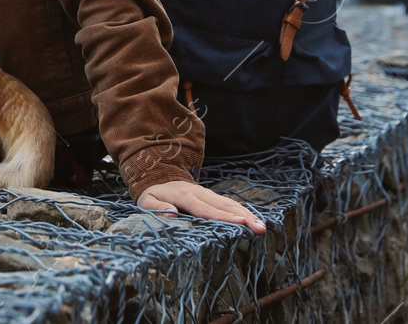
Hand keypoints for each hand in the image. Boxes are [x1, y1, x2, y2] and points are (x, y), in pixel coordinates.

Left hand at [137, 180, 265, 233]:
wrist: (158, 178)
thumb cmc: (152, 195)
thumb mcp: (146, 201)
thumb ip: (156, 208)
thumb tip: (170, 213)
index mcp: (184, 195)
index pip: (205, 209)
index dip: (223, 217)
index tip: (240, 222)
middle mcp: (199, 192)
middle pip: (224, 206)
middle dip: (243, 217)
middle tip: (260, 229)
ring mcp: (208, 193)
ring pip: (230, 203)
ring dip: (247, 214)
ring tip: (262, 227)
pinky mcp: (212, 197)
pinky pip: (230, 204)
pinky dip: (244, 211)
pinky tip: (255, 220)